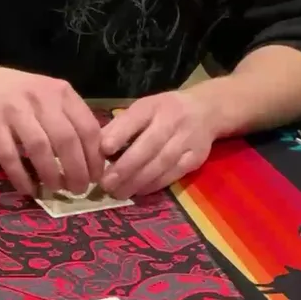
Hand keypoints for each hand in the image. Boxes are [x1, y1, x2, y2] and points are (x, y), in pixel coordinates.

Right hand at [0, 67, 102, 195]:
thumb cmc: (23, 96)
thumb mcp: (51, 98)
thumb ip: (70, 119)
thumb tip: (92, 158)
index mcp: (62, 93)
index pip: (88, 127)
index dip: (94, 157)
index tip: (96, 177)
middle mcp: (41, 99)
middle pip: (66, 140)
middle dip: (76, 170)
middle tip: (78, 189)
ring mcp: (15, 111)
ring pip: (40, 148)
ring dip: (51, 174)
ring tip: (56, 189)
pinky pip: (9, 156)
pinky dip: (21, 176)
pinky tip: (29, 189)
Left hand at [99, 90, 217, 198]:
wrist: (207, 110)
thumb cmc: (163, 112)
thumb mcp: (142, 110)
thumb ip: (119, 127)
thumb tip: (93, 150)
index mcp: (152, 106)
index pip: (134, 119)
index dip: (119, 134)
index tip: (103, 150)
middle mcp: (172, 120)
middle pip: (148, 145)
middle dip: (125, 167)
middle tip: (106, 184)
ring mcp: (187, 139)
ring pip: (161, 163)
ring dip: (138, 181)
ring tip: (118, 193)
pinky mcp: (196, 157)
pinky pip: (173, 174)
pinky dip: (154, 185)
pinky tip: (138, 192)